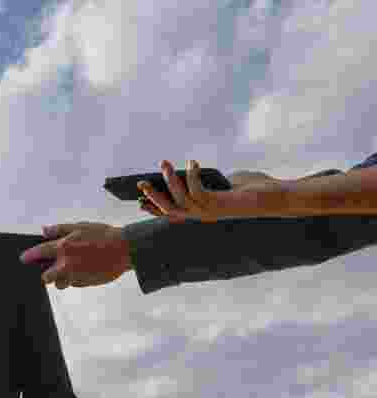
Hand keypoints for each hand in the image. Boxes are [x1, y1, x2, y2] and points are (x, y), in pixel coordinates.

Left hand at [19, 223, 130, 288]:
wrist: (125, 249)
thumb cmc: (103, 235)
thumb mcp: (80, 226)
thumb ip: (60, 229)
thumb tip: (44, 230)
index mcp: (64, 247)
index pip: (40, 253)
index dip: (29, 256)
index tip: (23, 259)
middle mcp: (68, 264)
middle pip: (46, 277)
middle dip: (46, 274)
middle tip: (49, 270)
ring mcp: (77, 276)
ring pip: (61, 283)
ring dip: (62, 278)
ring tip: (72, 269)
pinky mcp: (87, 283)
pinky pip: (75, 284)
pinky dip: (76, 278)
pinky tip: (86, 269)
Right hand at [137, 160, 260, 222]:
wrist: (276, 196)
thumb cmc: (254, 187)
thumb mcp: (226, 181)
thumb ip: (209, 180)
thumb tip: (190, 172)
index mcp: (203, 213)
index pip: (172, 213)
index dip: (155, 208)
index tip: (138, 200)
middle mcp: (203, 216)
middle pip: (170, 210)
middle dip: (154, 197)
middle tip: (140, 183)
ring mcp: (211, 212)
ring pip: (181, 200)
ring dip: (170, 181)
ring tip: (165, 163)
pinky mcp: (219, 204)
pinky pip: (198, 192)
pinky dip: (192, 176)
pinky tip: (192, 162)